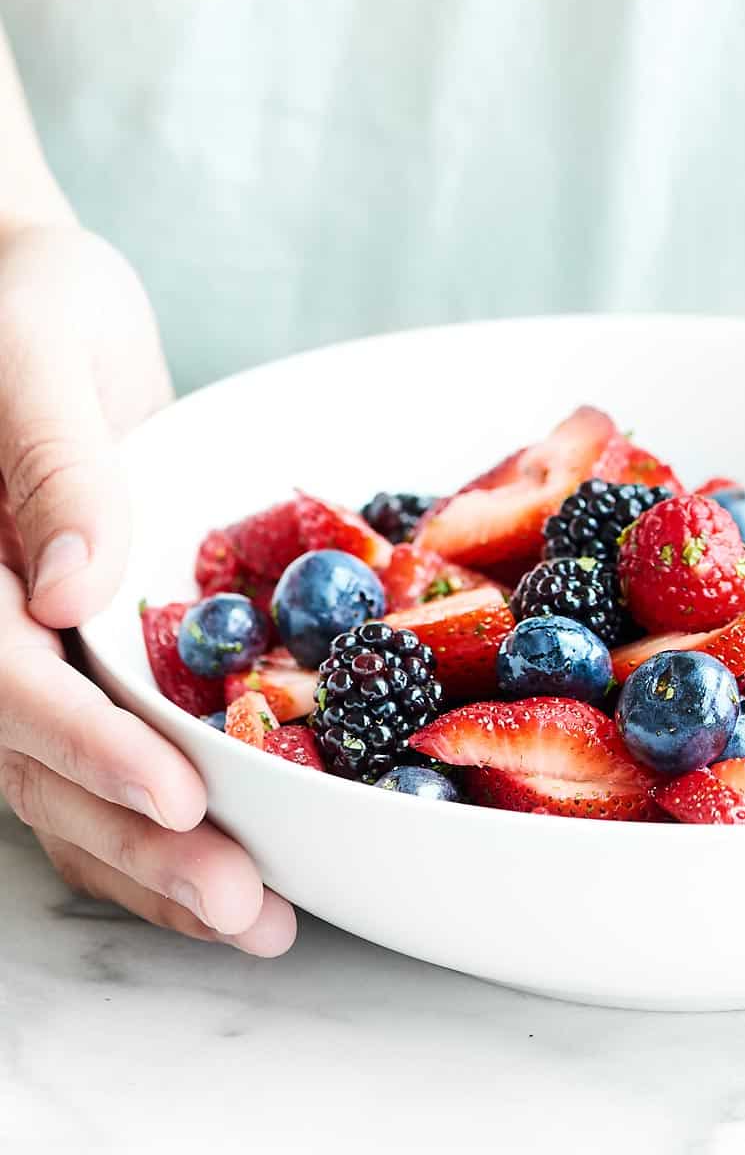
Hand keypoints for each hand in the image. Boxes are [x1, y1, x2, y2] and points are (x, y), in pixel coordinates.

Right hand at [0, 223, 294, 952]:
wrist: (27, 288)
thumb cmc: (24, 302)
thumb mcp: (35, 356)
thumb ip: (49, 461)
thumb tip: (69, 583)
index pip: (3, 678)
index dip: (84, 746)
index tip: (174, 796)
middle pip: (35, 759)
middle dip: (134, 840)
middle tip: (239, 903)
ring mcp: (25, 642)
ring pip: (65, 779)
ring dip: (151, 859)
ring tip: (255, 920)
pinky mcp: (76, 643)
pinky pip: (98, 744)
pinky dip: (155, 814)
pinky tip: (225, 868)